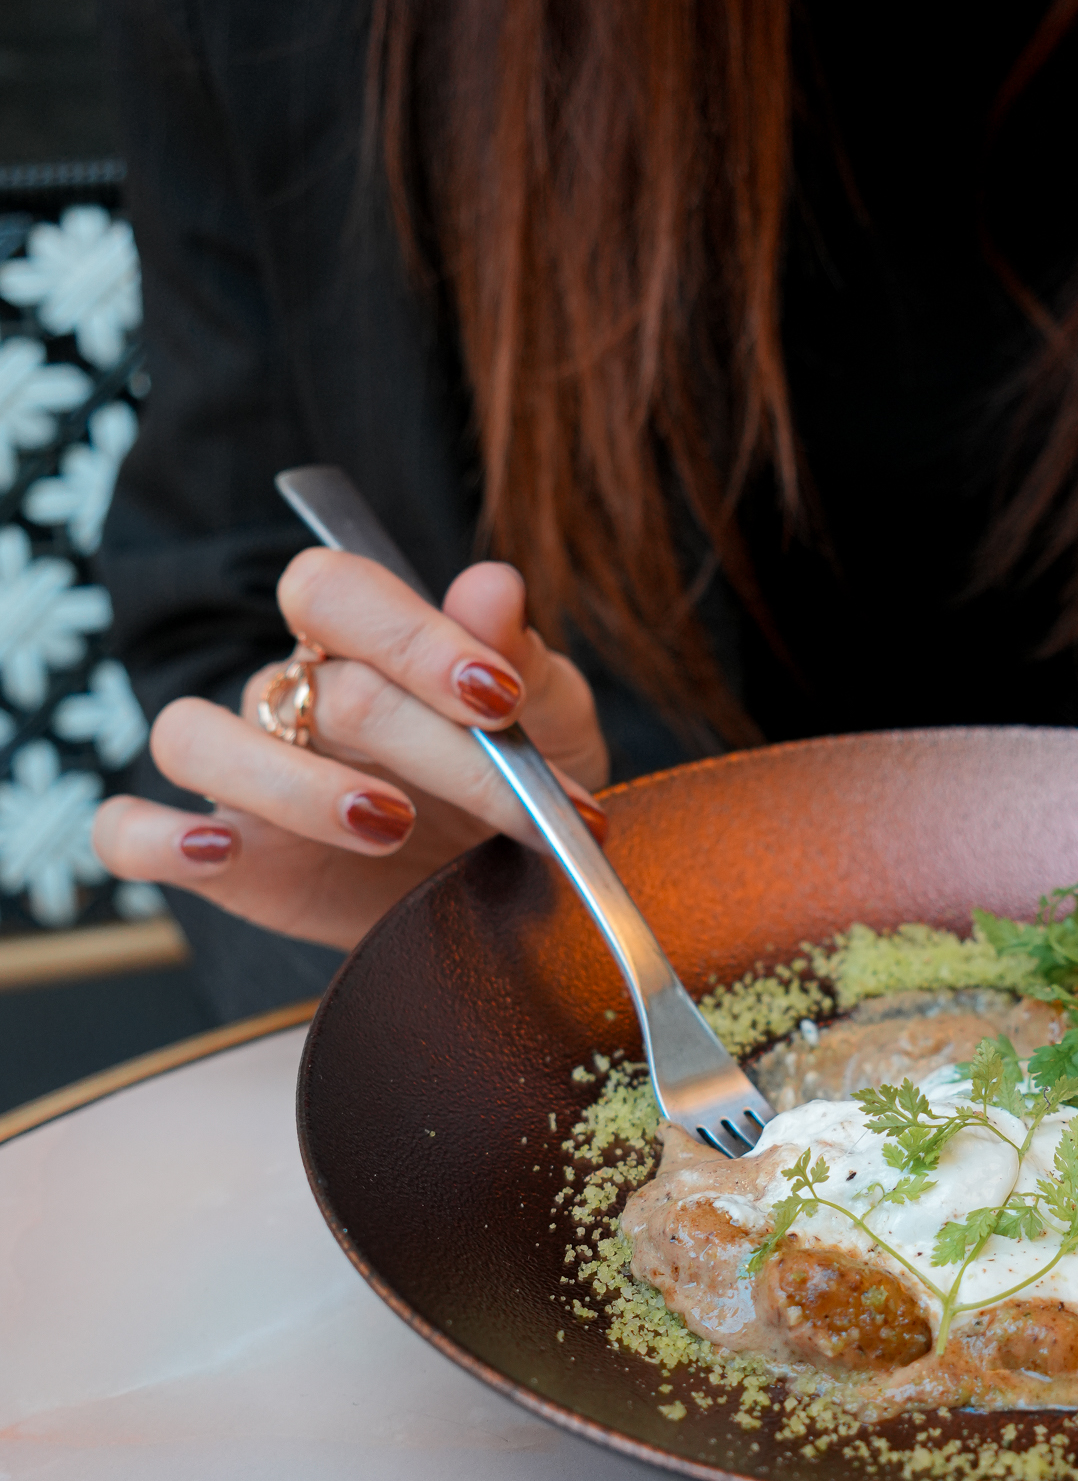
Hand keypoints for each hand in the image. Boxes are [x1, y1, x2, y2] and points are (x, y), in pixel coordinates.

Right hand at [92, 550, 609, 949]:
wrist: (509, 893)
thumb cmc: (520, 787)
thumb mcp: (548, 723)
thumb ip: (520, 658)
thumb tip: (493, 588)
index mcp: (358, 643)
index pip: (333, 589)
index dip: (409, 635)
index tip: (499, 697)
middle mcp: (287, 696)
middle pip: (315, 686)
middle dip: (431, 748)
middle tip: (512, 805)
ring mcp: (243, 775)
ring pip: (193, 736)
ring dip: (292, 783)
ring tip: (388, 826)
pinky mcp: (223, 861)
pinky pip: (127, 831)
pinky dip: (158, 838)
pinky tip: (220, 851)